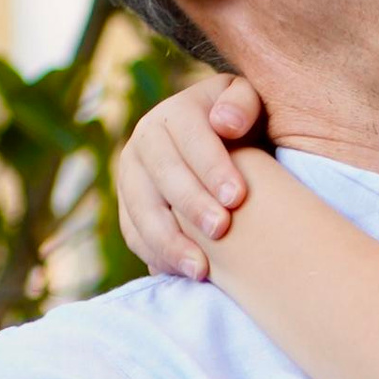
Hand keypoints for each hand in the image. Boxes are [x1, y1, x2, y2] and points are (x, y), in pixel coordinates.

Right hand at [114, 72, 264, 279]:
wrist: (218, 150)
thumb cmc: (243, 128)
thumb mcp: (250, 104)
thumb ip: (242, 104)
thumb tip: (224, 122)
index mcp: (174, 113)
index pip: (190, 137)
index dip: (212, 167)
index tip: (237, 197)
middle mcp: (144, 141)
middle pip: (163, 174)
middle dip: (191, 204)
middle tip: (221, 229)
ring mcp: (131, 176)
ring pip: (141, 209)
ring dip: (169, 240)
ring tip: (200, 268)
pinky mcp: (128, 207)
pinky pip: (134, 234)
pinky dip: (156, 255)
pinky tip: (183, 273)